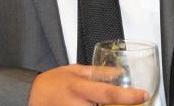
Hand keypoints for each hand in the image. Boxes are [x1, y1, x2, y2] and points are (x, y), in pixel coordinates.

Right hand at [29, 65, 147, 105]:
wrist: (30, 96)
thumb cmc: (52, 82)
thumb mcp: (76, 71)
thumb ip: (99, 72)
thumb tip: (119, 71)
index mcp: (80, 88)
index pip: (109, 94)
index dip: (129, 96)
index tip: (143, 95)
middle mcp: (78, 105)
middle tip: (133, 102)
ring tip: (113, 104)